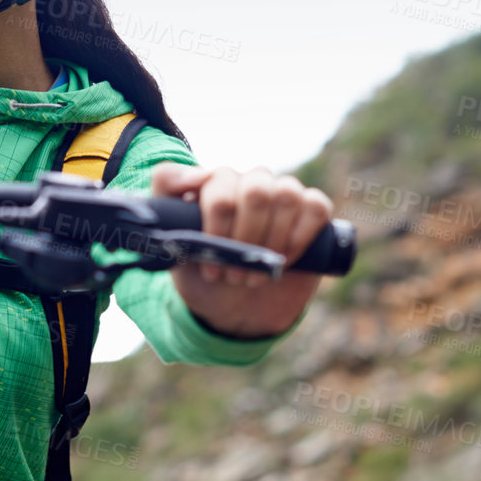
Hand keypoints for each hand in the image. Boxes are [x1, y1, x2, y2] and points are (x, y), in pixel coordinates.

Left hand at [150, 163, 334, 339]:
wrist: (234, 304)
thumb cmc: (202, 270)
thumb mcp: (169, 245)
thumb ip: (165, 204)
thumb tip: (200, 176)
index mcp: (213, 184)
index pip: (216, 184)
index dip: (216, 228)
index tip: (210, 266)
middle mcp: (247, 181)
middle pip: (255, 190)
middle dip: (245, 240)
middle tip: (233, 275)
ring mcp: (280, 192)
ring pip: (286, 194)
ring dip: (272, 242)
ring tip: (256, 275)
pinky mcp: (310, 210)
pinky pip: (315, 205)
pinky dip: (301, 236)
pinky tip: (286, 259)